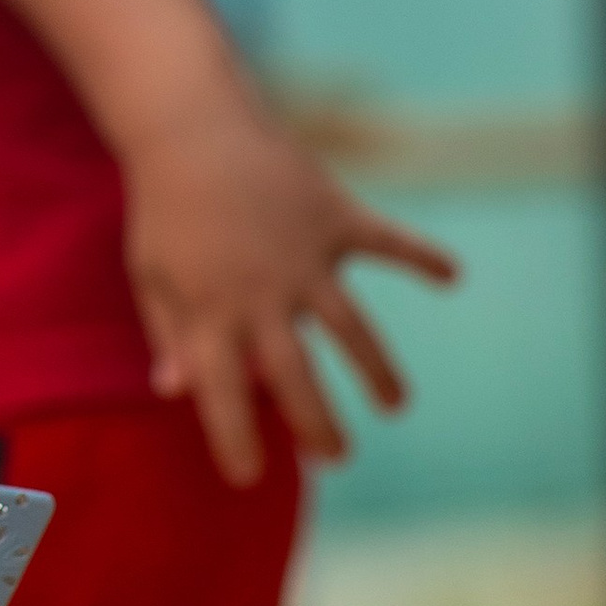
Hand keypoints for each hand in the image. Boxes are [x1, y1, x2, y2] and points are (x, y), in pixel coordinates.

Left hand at [122, 90, 457, 482]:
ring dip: (378, 370)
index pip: (222, 395)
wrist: (191, 129)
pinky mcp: (335, 218)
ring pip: (351, 328)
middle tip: (337, 458)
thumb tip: (175, 391)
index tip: (249, 477)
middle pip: (295, 376)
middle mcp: (263, 294)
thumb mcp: (152, 274)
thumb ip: (170, 331)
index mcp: (210, 312)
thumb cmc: (166, 207)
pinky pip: (387, 241)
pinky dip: (421, 256)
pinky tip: (453, 275)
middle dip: (317, 424)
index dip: (234, 440)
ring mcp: (305, 257)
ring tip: (396, 406)